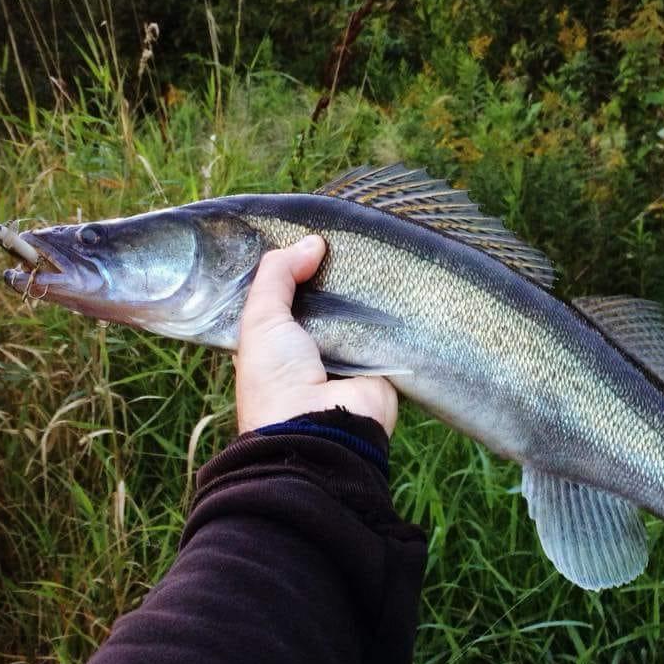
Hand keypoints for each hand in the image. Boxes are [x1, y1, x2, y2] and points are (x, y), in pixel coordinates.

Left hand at [235, 236, 398, 435]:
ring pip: (359, 311)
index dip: (296, 268)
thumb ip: (277, 276)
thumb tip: (312, 242)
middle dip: (335, 273)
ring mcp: (349, 356)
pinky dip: (394, 309)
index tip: (310, 233)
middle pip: (327, 300)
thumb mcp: (261, 320)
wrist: (321, 431)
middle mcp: (312, 348)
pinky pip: (390, 328)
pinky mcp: (383, 363)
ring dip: (366, 289)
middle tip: (350, 235)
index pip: (287, 296)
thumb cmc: (277, 379)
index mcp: (276, 342)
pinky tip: (402, 277)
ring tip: (378, 247)